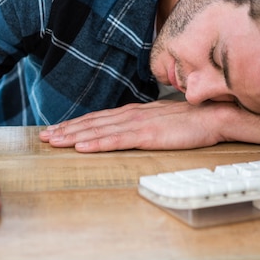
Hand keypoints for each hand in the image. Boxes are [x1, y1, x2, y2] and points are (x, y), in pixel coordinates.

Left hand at [39, 100, 225, 151]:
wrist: (214, 115)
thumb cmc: (191, 120)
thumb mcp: (161, 120)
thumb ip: (143, 124)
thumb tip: (128, 131)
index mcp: (134, 112)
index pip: (98, 118)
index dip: (76, 124)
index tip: (57, 129)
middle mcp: (131, 114)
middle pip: (92, 122)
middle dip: (66, 129)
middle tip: (44, 136)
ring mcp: (138, 123)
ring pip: (99, 130)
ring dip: (74, 135)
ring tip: (54, 141)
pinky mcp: (148, 135)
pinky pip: (117, 140)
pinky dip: (97, 142)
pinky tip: (82, 147)